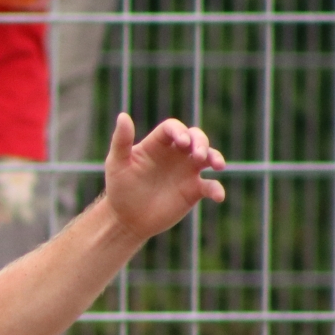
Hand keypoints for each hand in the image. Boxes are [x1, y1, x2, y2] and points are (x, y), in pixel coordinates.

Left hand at [100, 113, 225, 241]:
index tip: (182, 142)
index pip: (173, 128)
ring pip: (209, 156)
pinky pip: (211, 186)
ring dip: (215, 157)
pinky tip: (218, 196)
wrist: (126, 219)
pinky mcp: (193, 190)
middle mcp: (175, 154)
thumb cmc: (119, 188)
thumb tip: (123, 115)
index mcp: (157, 144)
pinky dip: (217, 189)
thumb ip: (121, 141)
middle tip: (199, 155)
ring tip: (217, 165)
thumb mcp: (116, 164)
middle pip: (196, 137)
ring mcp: (186, 171)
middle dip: (201, 142)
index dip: (180, 131)